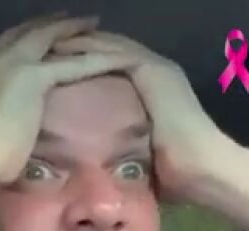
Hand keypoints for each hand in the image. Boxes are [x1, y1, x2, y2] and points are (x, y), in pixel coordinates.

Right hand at [0, 15, 138, 185]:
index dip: (16, 43)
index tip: (28, 43)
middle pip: (20, 35)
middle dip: (43, 27)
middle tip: (64, 21)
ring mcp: (8, 64)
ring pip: (45, 37)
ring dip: (69, 29)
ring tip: (90, 24)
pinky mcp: (32, 77)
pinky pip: (72, 64)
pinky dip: (95, 59)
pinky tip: (115, 57)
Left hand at [51, 31, 234, 197]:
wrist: (203, 169)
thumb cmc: (174, 170)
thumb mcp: (139, 147)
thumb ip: (120, 141)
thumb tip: (94, 158)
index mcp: (153, 84)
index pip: (112, 60)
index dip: (83, 56)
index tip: (52, 58)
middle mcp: (157, 69)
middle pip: (110, 46)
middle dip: (78, 42)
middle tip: (45, 42)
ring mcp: (159, 69)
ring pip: (112, 45)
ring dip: (80, 42)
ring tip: (49, 41)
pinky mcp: (157, 74)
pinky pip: (120, 55)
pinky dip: (93, 51)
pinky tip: (67, 51)